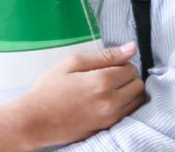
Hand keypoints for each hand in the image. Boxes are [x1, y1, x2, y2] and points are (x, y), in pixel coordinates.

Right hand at [8, 42, 146, 147]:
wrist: (36, 120)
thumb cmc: (50, 89)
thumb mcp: (72, 64)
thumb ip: (104, 55)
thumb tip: (132, 47)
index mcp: (103, 81)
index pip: (131, 68)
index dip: (120, 64)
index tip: (107, 66)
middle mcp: (111, 100)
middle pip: (138, 84)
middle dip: (127, 78)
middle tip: (108, 77)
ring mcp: (111, 116)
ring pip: (137, 100)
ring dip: (128, 92)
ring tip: (108, 90)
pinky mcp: (108, 127)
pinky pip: (129, 113)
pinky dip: (124, 105)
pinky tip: (107, 102)